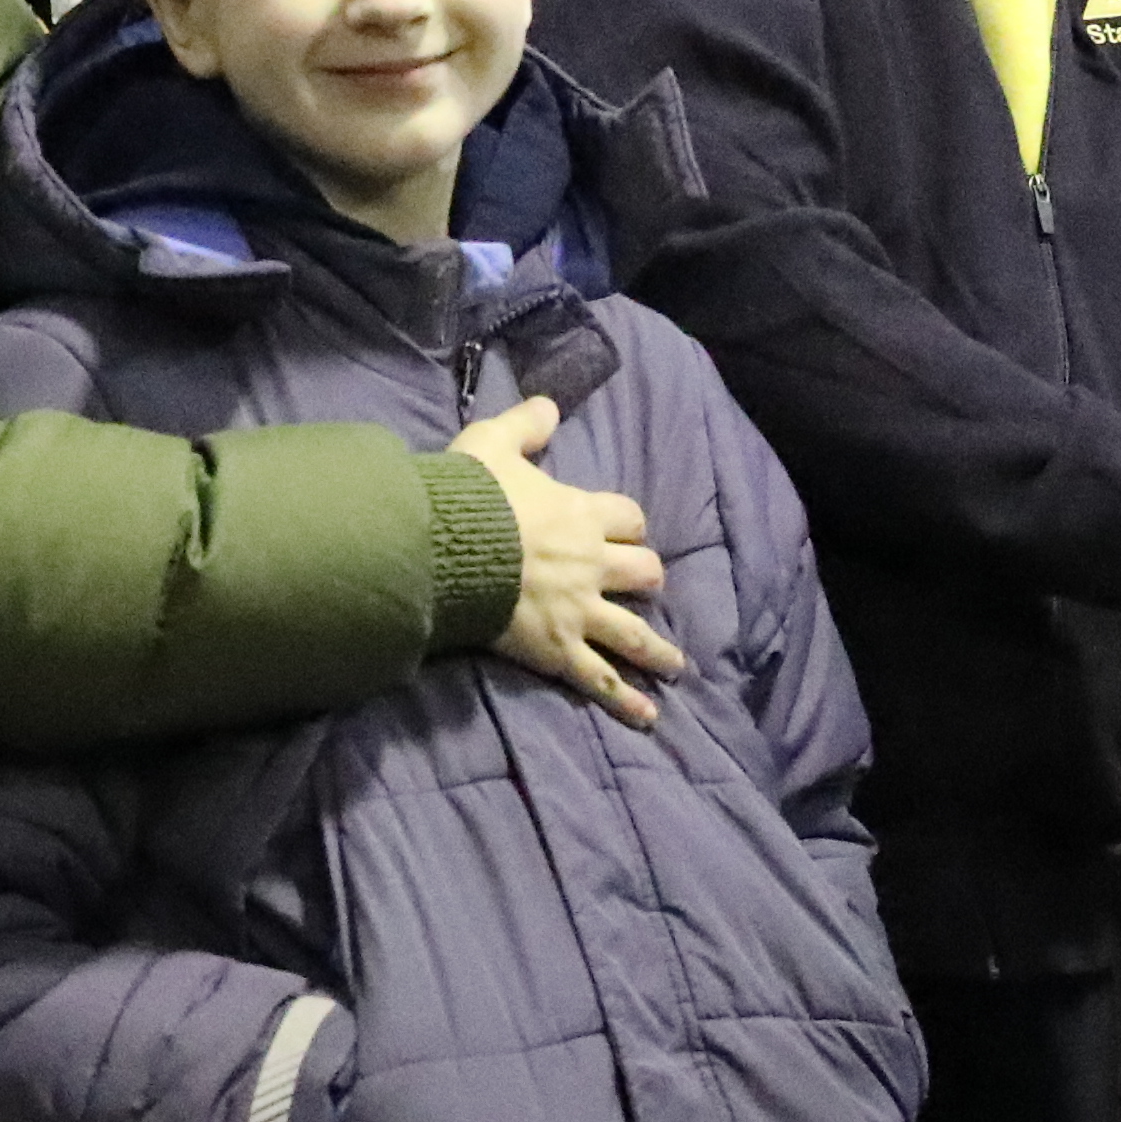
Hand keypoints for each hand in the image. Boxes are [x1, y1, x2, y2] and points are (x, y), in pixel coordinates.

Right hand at [456, 396, 684, 723]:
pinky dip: (625, 699)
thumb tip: (549, 405)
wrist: (445, 549)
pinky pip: (600, 677)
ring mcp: (578, 610)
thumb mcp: (493, 442)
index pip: (627, 518)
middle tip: (646, 585)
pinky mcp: (558, 648)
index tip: (625, 531)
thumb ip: (525, 424)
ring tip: (675, 667)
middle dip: (647, 577)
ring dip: (658, 650)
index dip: (628, 525)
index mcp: (580, 515)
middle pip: (643, 571)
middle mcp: (590, 564)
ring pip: (634, 631)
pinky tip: (647, 716)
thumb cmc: (467, 496)